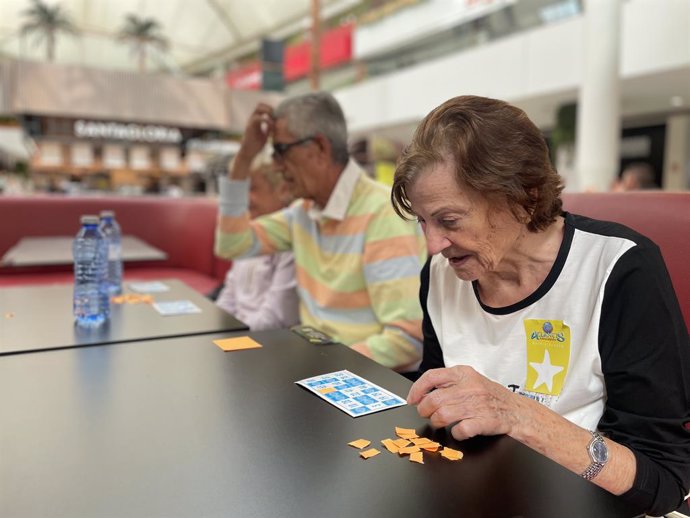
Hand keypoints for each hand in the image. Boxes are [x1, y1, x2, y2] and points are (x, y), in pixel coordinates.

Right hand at [231, 103, 274, 178]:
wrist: (248, 153)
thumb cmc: (256, 145)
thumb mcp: (265, 135)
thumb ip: (268, 129)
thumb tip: (275, 125)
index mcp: (256, 120)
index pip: (262, 108)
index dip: (270, 109)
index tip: (277, 116)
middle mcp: (252, 119)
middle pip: (260, 105)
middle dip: (269, 108)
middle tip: (276, 116)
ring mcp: (250, 122)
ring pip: (258, 109)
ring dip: (268, 112)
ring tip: (274, 120)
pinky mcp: (250, 127)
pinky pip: (258, 118)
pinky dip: (266, 120)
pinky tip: (271, 126)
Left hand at [407, 366, 523, 440]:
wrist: (518, 411)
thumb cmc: (490, 396)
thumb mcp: (470, 380)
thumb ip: (449, 383)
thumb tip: (421, 393)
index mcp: (463, 373)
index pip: (431, 376)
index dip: (417, 389)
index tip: (411, 400)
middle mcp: (469, 387)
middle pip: (433, 399)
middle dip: (424, 410)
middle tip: (426, 414)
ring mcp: (477, 404)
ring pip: (442, 415)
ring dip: (436, 422)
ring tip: (440, 422)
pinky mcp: (483, 421)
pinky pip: (459, 430)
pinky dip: (455, 434)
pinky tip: (459, 430)